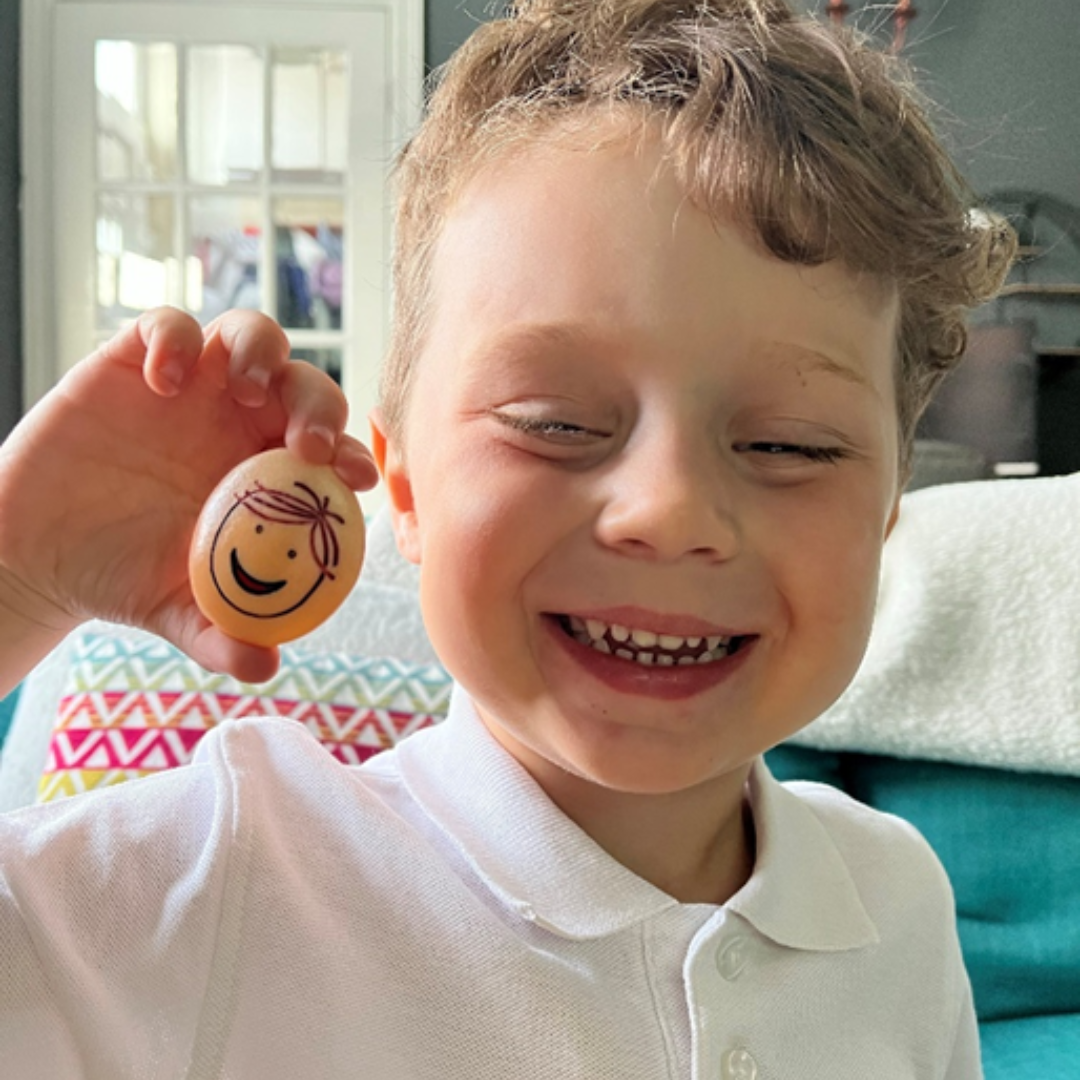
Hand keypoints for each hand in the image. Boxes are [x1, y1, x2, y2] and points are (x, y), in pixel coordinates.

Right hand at [0, 307, 377, 682]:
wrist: (41, 553)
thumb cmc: (125, 577)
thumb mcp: (180, 612)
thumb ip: (223, 634)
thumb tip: (267, 668)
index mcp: (269, 473)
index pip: (328, 450)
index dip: (349, 456)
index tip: (354, 480)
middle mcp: (239, 422)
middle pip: (303, 385)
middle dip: (317, 403)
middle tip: (307, 443)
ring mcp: (192, 387)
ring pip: (249, 335)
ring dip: (260, 352)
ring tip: (246, 390)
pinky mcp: (134, 362)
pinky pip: (166, 325)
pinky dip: (175, 339)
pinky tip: (166, 381)